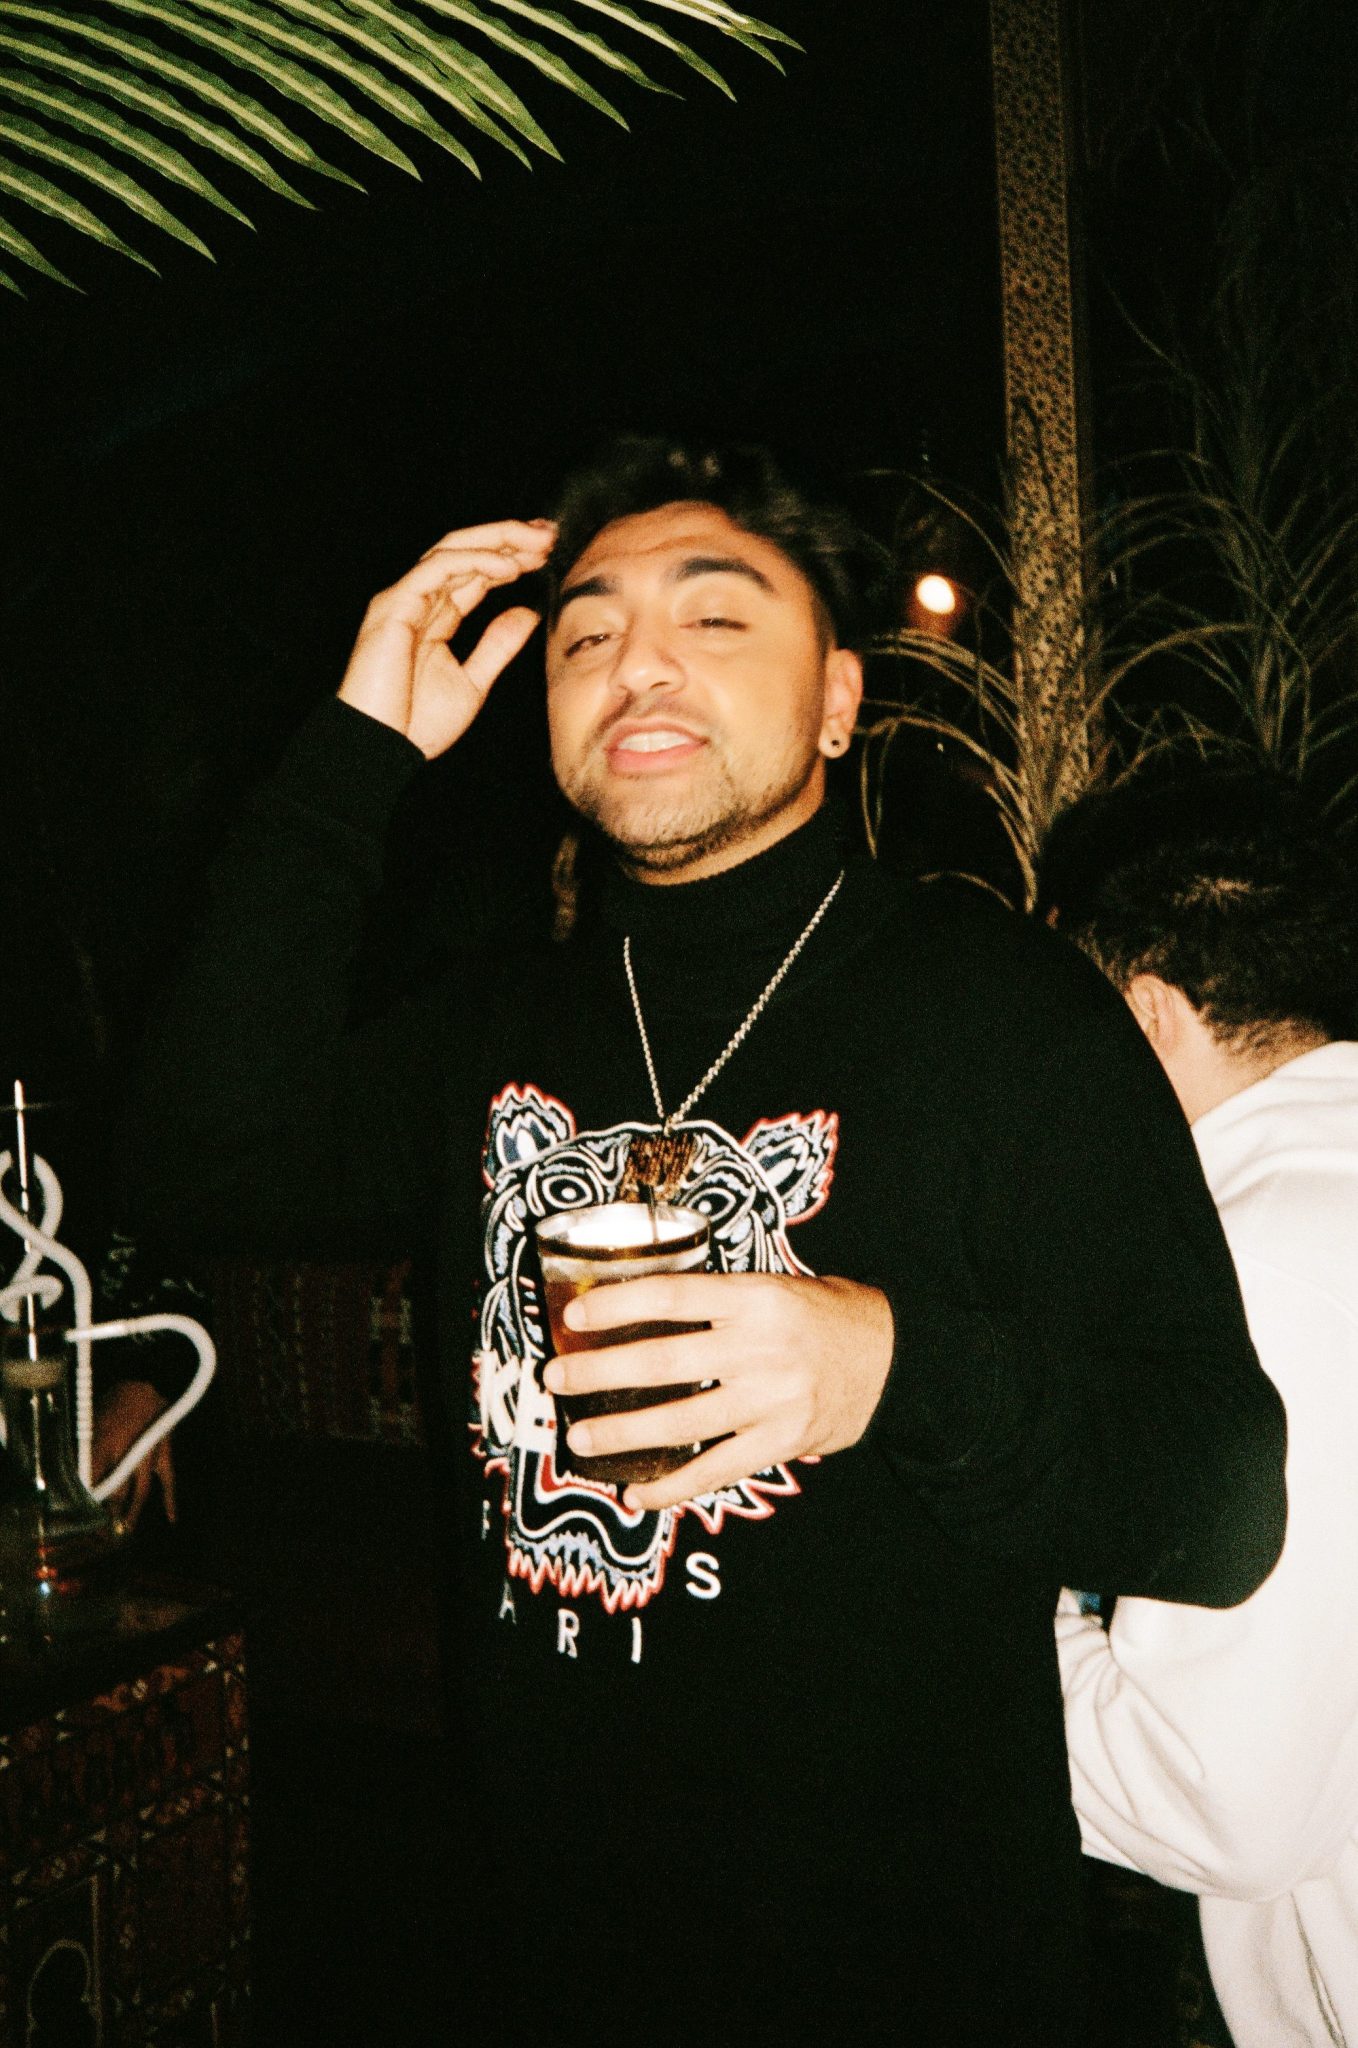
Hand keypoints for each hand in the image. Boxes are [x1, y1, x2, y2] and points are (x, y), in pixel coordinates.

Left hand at [92, 1379, 174, 1531]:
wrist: (143, 1386)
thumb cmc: (112, 1407)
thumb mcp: (94, 1426)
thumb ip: (89, 1454)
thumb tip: (80, 1484)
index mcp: (103, 1440)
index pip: (93, 1480)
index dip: (88, 1502)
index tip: (83, 1517)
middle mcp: (126, 1448)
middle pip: (116, 1489)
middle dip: (108, 1512)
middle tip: (101, 1530)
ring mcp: (148, 1450)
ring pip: (140, 1489)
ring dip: (131, 1512)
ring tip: (123, 1530)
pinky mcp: (165, 1451)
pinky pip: (169, 1479)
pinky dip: (170, 1499)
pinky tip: (172, 1517)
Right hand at [338, 517, 556, 758]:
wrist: (380, 748)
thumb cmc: (417, 724)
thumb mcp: (473, 683)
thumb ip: (497, 646)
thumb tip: (528, 614)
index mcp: (434, 617)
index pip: (474, 572)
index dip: (510, 557)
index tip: (547, 552)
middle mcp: (417, 600)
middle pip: (464, 551)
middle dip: (507, 537)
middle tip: (549, 533)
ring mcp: (403, 599)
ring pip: (451, 549)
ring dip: (497, 541)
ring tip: (537, 543)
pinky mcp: (394, 606)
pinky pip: (438, 569)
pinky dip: (475, 562)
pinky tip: (508, 566)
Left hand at [543, 1272, 894, 1512]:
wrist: (890, 1359)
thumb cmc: (818, 1315)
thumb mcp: (772, 1287)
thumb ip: (714, 1301)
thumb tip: (633, 1314)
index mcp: (756, 1297)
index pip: (673, 1296)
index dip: (619, 1305)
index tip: (576, 1315)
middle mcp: (761, 1348)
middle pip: (664, 1360)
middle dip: (601, 1372)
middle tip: (557, 1379)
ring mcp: (771, 1401)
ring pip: (682, 1421)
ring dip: (623, 1433)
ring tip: (579, 1439)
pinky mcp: (780, 1443)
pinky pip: (714, 1469)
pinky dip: (672, 1486)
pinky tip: (636, 1493)